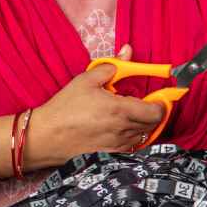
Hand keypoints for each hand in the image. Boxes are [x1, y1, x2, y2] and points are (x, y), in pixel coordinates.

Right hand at [31, 47, 171, 165]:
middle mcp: (123, 130)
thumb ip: (112, 66)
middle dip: (153, 113)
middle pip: (154, 124)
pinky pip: (132, 146)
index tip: (156, 97)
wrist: (45, 137)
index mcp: (121, 110)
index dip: (160, 104)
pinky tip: (120, 129)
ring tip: (128, 116)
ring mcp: (118, 145)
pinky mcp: (112, 155)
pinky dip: (133, 137)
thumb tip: (128, 51)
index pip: (157, 112)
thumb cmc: (64, 108)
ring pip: (144, 135)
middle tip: (142, 104)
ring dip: (143, 125)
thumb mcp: (86, 80)